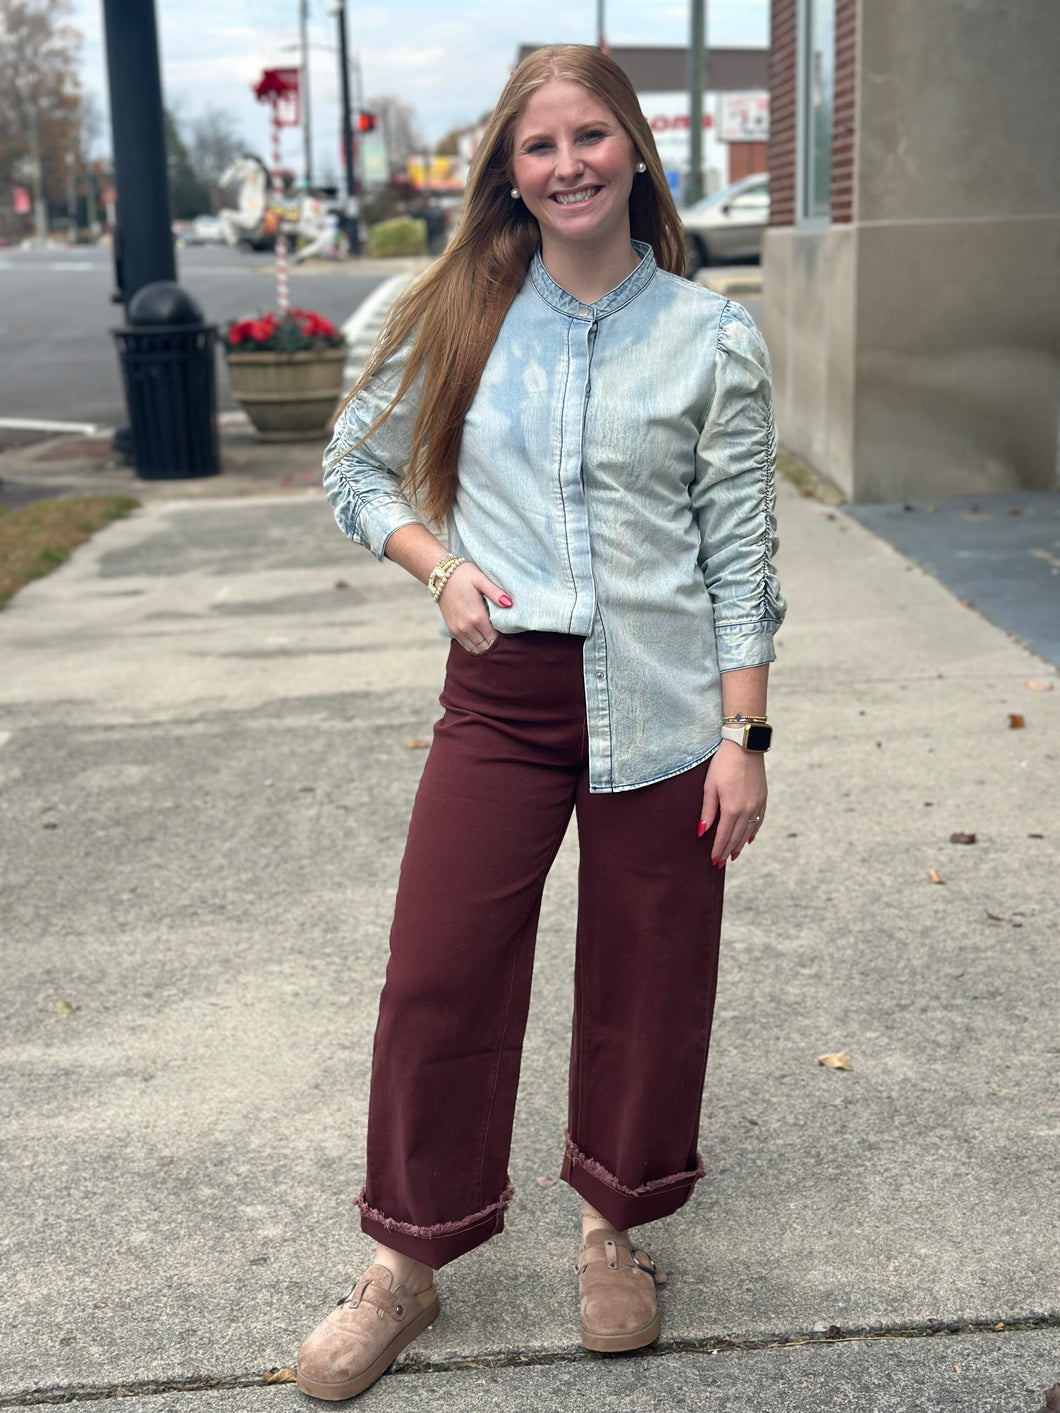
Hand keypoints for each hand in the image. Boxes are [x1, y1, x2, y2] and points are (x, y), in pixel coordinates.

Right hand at [438, 562, 511, 653]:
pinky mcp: (451, 630)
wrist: (440, 576)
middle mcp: (466, 627)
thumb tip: (509, 603)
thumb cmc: (464, 576)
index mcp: (477, 617)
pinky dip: (474, 645)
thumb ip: (496, 593)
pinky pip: (465, 646)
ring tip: (491, 636)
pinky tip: (480, 637)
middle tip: (501, 635)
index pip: (494, 639)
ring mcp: (457, 630)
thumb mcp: (481, 580)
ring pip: (475, 649)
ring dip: (484, 646)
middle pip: (485, 646)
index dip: (502, 637)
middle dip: (494, 643)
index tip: (506, 631)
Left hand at [699, 741, 766, 865]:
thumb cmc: (722, 764)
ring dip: (740, 845)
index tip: (713, 861)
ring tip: (732, 855)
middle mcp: (747, 810)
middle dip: (727, 851)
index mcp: (732, 808)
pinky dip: (753, 832)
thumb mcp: (710, 787)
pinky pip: (759, 821)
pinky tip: (748, 839)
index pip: (724, 836)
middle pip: (736, 837)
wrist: (745, 746)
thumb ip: (707, 811)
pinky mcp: (763, 798)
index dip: (718, 849)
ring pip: (748, 832)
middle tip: (720, 863)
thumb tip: (702, 832)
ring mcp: (757, 805)